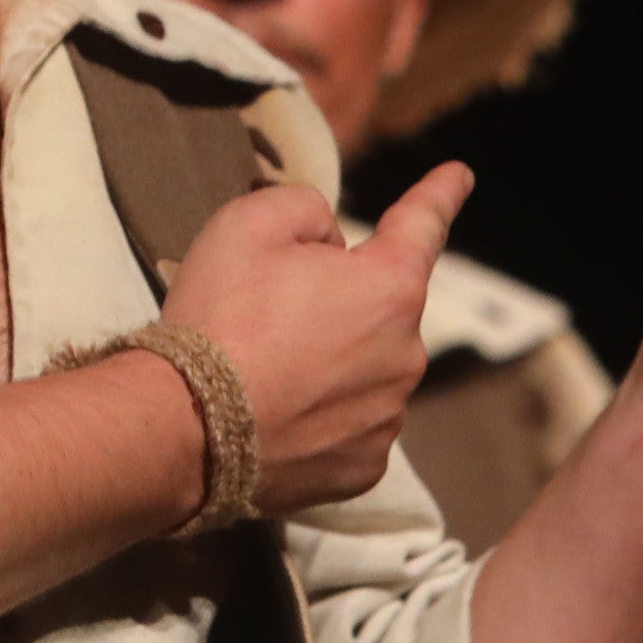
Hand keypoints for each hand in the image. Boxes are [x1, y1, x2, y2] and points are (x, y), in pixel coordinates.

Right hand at [157, 165, 466, 516]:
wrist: (183, 428)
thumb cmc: (219, 317)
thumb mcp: (250, 222)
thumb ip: (305, 208)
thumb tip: (328, 242)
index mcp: (389, 287)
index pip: (423, 225)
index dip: (440, 194)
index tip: (459, 176)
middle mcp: (405, 355)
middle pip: (379, 308)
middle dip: (340, 301)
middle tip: (269, 313)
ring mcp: (387, 417)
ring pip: (365, 370)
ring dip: (331, 363)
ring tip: (264, 372)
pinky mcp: (363, 467)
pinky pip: (350, 425)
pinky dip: (322, 417)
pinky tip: (276, 415)